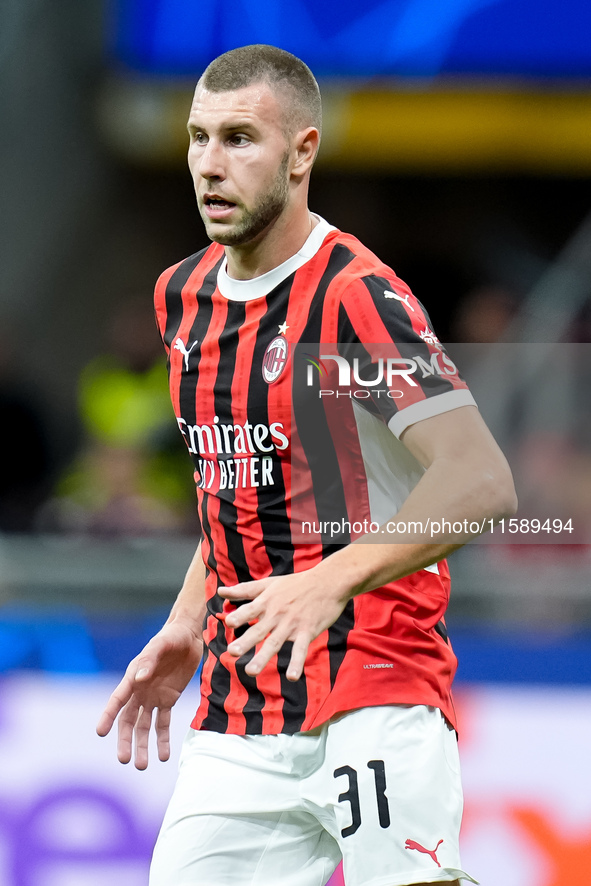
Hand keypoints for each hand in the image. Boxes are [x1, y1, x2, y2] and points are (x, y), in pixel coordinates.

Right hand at [96, 621, 201, 769]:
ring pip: (144, 726)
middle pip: (128, 720)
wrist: (188, 636)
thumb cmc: (171, 637)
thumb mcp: (161, 645)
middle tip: (124, 760)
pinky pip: (163, 723)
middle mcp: (139, 691)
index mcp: (133, 677)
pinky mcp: (168, 700)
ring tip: (143, 765)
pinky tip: (163, 756)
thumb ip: (150, 659)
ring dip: (143, 745)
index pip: (117, 700)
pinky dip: (163, 739)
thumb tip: (139, 678)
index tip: (100, 732)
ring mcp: (153, 697)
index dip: (108, 715)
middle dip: (125, 740)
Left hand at [220, 571, 347, 680]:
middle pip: (259, 629)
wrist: (328, 582)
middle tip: (232, 652)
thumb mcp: (269, 583)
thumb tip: (220, 592)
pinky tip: (291, 677)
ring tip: (250, 671)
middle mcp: (277, 614)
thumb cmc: (296, 583)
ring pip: (275, 643)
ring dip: (263, 657)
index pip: (250, 610)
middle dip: (246, 641)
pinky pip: (300, 650)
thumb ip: (244, 590)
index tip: (228, 622)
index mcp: (267, 602)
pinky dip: (296, 663)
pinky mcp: (307, 632)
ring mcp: (292, 624)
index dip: (239, 616)